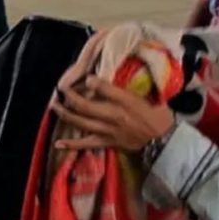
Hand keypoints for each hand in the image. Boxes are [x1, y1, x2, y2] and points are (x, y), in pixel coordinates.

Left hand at [51, 76, 173, 151]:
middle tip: (59, 89)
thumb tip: (93, 79)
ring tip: (54, 106)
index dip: (88, 81)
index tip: (83, 75)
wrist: (164, 141)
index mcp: (122, 103)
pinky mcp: (106, 143)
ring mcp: (107, 132)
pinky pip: (86, 144)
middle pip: (84, 106)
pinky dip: (71, 144)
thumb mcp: (144, 97)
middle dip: (69, 97)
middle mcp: (111, 117)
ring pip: (81, 123)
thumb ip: (118, 89)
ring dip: (65, 114)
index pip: (100, 89)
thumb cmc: (156, 115)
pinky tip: (58, 143)